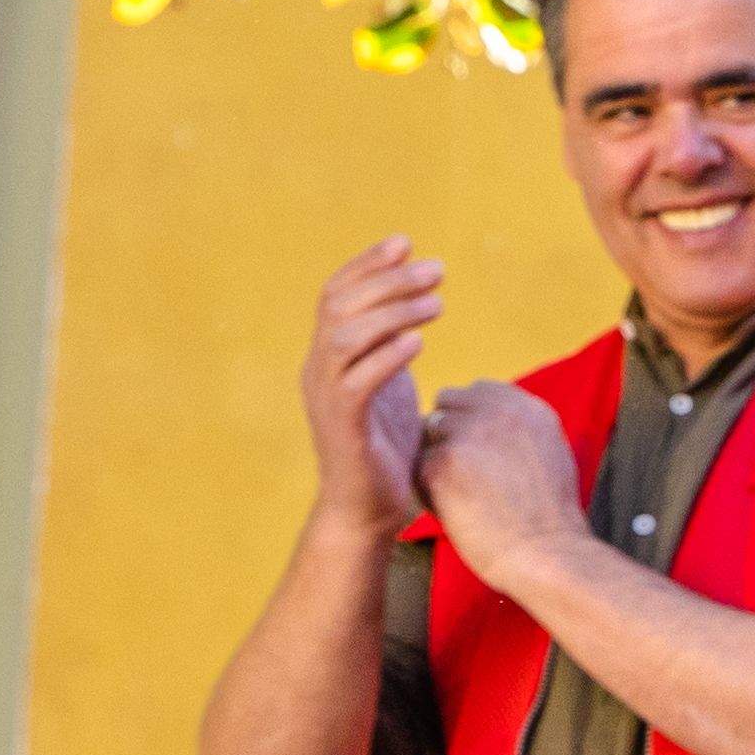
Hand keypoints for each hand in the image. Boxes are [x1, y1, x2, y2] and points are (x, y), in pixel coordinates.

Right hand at [302, 236, 440, 535]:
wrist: (368, 512)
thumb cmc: (387, 449)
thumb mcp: (390, 385)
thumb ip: (392, 346)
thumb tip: (417, 302)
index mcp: (327, 357)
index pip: (335, 295)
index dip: (366, 264)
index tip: (405, 242)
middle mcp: (317, 371)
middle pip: (340, 306)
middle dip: (388, 280)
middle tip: (437, 269)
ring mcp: (325, 399)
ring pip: (344, 337)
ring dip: (392, 312)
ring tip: (437, 303)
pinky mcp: (341, 428)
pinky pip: (356, 382)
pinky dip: (387, 357)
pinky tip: (419, 343)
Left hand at [414, 380, 590, 595]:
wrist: (545, 553)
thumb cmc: (548, 517)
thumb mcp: (550, 453)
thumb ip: (518, 428)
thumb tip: (485, 418)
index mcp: (528, 408)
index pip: (478, 389)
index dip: (470, 416)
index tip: (480, 448)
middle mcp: (499, 411)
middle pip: (446, 404)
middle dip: (447, 432)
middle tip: (465, 472)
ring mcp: (468, 434)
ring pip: (427, 435)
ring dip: (436, 460)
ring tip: (463, 494)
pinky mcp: (442, 463)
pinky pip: (417, 467)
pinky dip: (428, 490)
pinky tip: (455, 510)